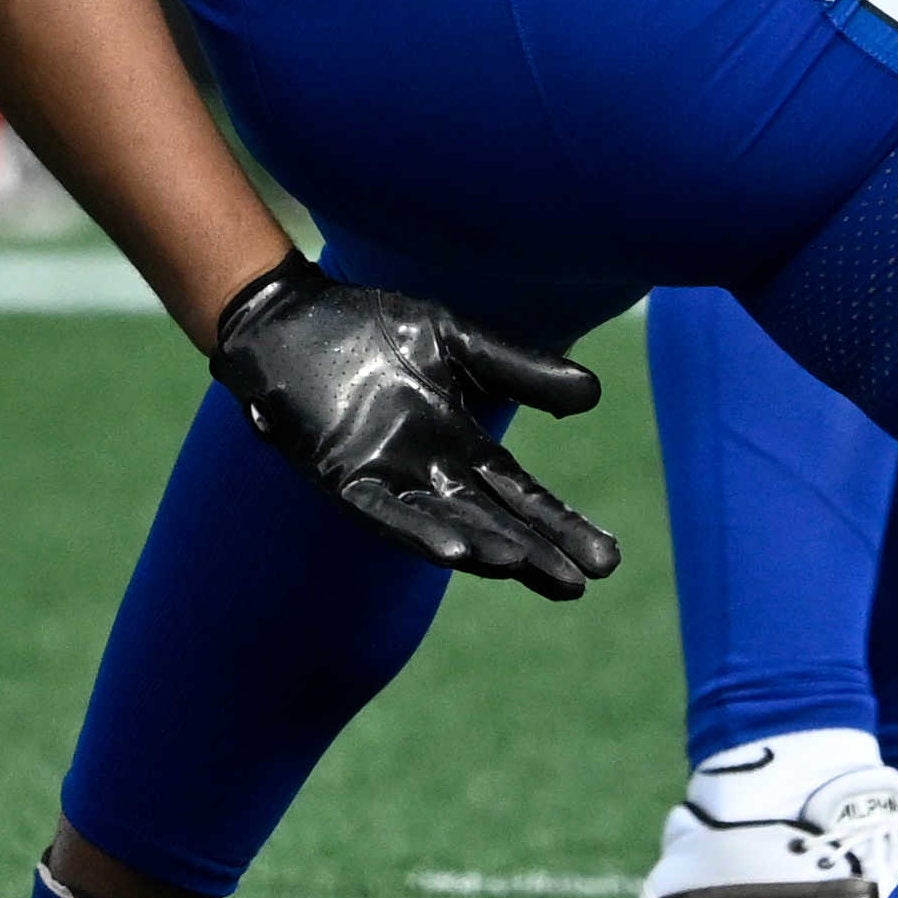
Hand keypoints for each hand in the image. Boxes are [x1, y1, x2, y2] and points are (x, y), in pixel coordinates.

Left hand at [204, 262, 619, 593]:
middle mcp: (427, 471)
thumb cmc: (369, 328)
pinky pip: (386, 513)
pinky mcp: (343, 477)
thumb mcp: (457, 343)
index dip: (560, 525)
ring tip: (528, 567)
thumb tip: (595, 395)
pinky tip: (458, 549)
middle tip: (585, 582)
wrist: (292, 316)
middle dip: (538, 552)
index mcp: (458, 443)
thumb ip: (519, 369)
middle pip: (495, 520)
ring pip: (446, 524)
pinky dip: (420, 531)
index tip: (605, 558)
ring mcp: (386, 478)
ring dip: (486, 548)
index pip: (520, 495)